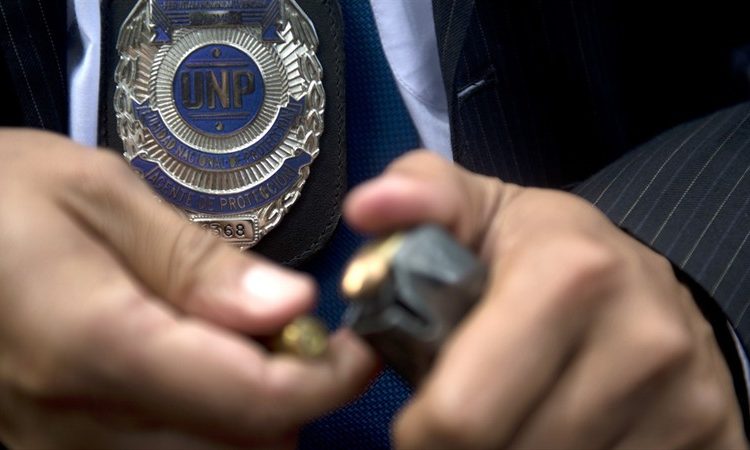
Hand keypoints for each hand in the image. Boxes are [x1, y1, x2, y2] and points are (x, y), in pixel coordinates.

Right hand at [0, 130, 376, 448]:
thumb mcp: (96, 195)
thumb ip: (198, 263)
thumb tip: (292, 310)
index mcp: (92, 344)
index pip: (252, 401)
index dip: (327, 381)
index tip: (360, 346)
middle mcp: (72, 424)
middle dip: (291, 402)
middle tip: (294, 335)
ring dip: (248, 419)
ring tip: (239, 346)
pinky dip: (200, 428)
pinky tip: (191, 372)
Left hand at [345, 151, 746, 448]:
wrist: (647, 279)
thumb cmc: (544, 248)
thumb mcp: (478, 208)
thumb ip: (418, 198)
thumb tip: (367, 208)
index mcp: (571, 275)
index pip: (463, 413)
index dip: (422, 432)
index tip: (416, 422)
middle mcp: (641, 340)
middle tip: (460, 423)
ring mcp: (684, 398)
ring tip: (510, 417)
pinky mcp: (713, 436)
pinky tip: (555, 430)